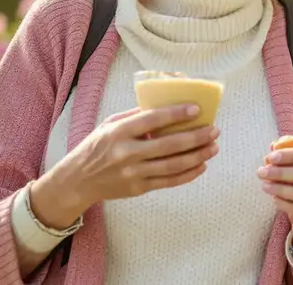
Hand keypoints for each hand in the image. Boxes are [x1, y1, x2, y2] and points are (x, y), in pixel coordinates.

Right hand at [33, 104, 218, 227]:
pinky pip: (169, 181)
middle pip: (169, 145)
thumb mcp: (109, 124)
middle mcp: (127, 153)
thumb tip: (165, 104)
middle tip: (214, 130)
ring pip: (173, 165)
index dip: (176, 114)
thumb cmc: (95, 146)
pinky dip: (188, 174)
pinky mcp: (138, 188)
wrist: (78, 181)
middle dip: (196, 137)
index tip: (197, 109)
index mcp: (119, 132)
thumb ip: (135, 115)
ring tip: (214, 147)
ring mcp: (133, 173)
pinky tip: (201, 165)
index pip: (152, 120)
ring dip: (198, 156)